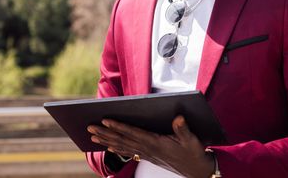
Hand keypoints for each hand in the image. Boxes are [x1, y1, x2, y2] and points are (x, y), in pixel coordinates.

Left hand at [87, 116, 214, 177]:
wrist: (197, 171)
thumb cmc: (194, 153)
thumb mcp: (192, 140)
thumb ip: (183, 129)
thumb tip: (179, 117)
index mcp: (155, 142)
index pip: (132, 133)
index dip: (118, 126)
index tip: (105, 120)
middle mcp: (147, 149)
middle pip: (122, 140)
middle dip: (105, 133)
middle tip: (89, 127)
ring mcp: (146, 154)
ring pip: (122, 146)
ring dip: (106, 140)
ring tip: (92, 136)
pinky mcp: (147, 156)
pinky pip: (128, 151)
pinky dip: (116, 148)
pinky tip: (107, 146)